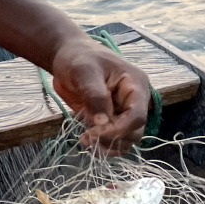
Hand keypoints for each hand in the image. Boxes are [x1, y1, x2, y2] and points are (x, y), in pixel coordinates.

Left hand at [49, 38, 150, 155]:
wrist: (67, 56)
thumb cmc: (78, 58)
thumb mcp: (84, 71)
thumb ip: (95, 96)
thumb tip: (102, 123)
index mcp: (135, 86)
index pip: (137, 115)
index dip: (119, 129)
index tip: (95, 133)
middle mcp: (133, 102)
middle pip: (134, 132)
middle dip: (112, 139)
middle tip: (87, 138)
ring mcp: (122, 112)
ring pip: (126, 140)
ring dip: (108, 147)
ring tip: (85, 141)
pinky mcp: (109, 120)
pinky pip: (113, 140)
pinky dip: (102, 145)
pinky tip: (86, 140)